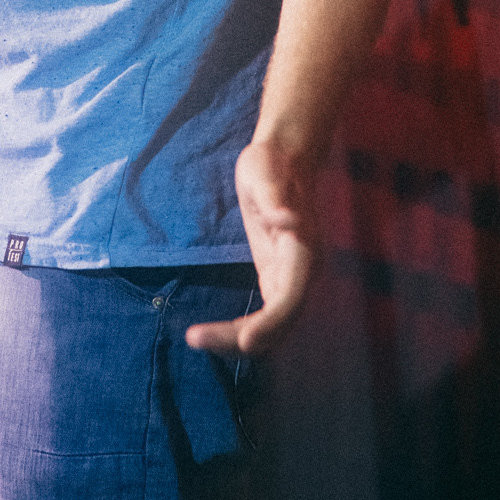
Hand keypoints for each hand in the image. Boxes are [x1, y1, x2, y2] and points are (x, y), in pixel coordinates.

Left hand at [184, 138, 318, 355]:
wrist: (284, 158)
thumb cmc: (272, 163)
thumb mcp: (266, 173)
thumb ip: (275, 198)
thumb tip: (288, 220)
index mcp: (303, 253)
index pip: (290, 301)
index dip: (270, 325)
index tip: (244, 341)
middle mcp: (302, 274)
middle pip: (278, 324)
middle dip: (240, 339)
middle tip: (195, 338)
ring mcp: (291, 279)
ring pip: (271, 327)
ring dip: (237, 340)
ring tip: (198, 338)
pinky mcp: (276, 278)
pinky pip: (263, 317)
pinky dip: (240, 329)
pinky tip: (213, 332)